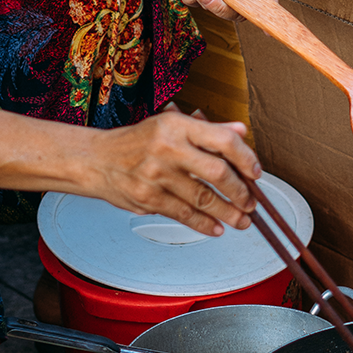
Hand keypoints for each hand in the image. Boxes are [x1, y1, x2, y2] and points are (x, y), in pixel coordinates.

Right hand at [81, 103, 260, 234]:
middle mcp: (168, 148)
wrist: (97, 160)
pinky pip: (184, 214)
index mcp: (177, 125)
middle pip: (217, 172)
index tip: (256, 172)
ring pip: (203, 199)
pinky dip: (204, 224)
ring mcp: (157, 175)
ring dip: (227, 213)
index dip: (245, 158)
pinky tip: (216, 227)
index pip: (222, 139)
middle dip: (240, 191)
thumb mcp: (171, 124)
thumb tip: (240, 130)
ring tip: (241, 220)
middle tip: (251, 202)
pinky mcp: (148, 199)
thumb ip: (208, 130)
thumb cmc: (137, 141)